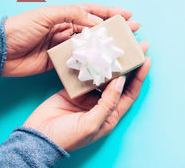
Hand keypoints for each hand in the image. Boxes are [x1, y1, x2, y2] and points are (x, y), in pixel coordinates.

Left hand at [3, 4, 139, 76]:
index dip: (111, 12)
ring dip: (107, 46)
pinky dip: (92, 62)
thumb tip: (95, 21)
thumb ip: (71, 15)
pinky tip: (104, 64)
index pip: (93, 12)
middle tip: (133, 30)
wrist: (0, 51)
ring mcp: (65, 46)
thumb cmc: (21, 28)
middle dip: (115, 29)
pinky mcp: (60, 61)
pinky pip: (81, 61)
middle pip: (97, 29)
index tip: (128, 14)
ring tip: (124, 48)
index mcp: (65, 15)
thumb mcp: (46, 15)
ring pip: (92, 45)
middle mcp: (68, 29)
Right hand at [23, 42, 150, 151]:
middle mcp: (103, 104)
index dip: (140, 76)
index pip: (131, 92)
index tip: (147, 58)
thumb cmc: (67, 138)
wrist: (37, 139)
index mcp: (112, 114)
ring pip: (104, 74)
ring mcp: (88, 96)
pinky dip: (91, 63)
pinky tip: (96, 51)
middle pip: (120, 80)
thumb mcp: (92, 124)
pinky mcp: (74, 89)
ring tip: (117, 44)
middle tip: (137, 45)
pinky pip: (86, 73)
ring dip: (110, 60)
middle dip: (129, 63)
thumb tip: (121, 81)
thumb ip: (108, 103)